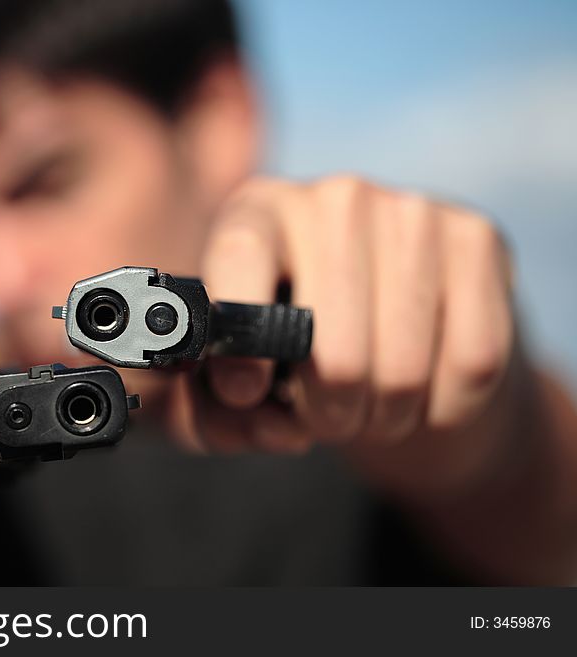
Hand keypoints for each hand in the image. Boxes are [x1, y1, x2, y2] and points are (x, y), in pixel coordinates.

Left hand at [191, 176, 514, 494]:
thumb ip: (225, 411)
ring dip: (383, 419)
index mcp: (255, 214)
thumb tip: (270, 423)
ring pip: (403, 372)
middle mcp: (334, 199)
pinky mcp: (479, 238)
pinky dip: (444, 409)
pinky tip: (424, 393)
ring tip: (368, 405)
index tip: (245, 392)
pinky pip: (472, 365)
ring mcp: (412, 212)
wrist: (389, 318)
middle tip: (324, 415)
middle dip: (327, 414)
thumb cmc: (294, 350)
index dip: (240, 345)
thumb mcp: (238, 377)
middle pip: (335, 354)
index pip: (238, 259)